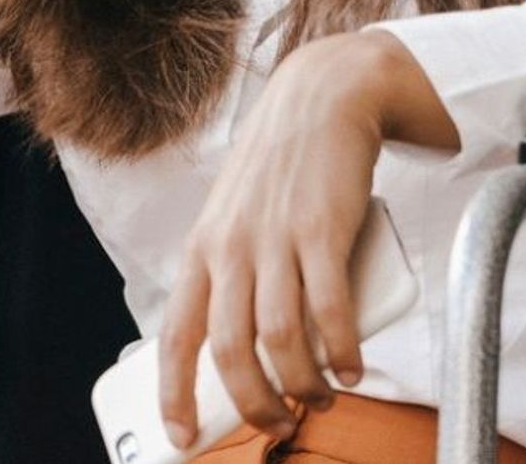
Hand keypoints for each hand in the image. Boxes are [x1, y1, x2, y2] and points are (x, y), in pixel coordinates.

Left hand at [157, 34, 389, 451]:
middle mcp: (230, 246)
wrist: (324, 96)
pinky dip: (341, 350)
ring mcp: (274, 237)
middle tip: (278, 423)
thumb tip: (250, 338)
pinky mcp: (321, 228)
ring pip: (278, 337)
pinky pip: (329, 308)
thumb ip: (237, 267)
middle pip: (228, 348)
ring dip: (301, 383)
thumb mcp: (238, 216)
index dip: (175, 393)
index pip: (176, 334)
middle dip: (253, 402)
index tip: (182, 439)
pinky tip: (351, 369)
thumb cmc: (283, 167)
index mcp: (203, 249)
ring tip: (321, 397)